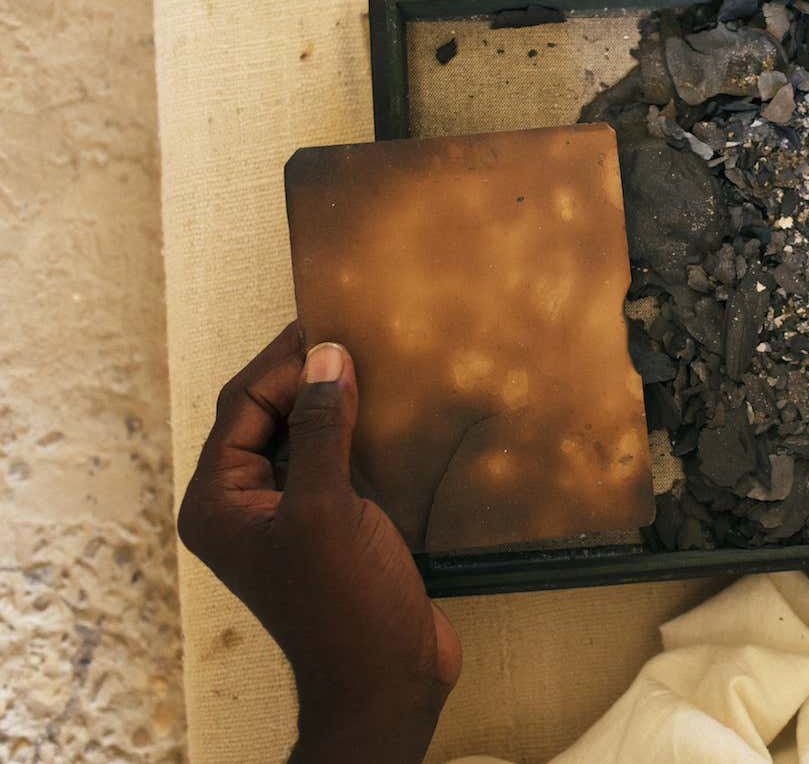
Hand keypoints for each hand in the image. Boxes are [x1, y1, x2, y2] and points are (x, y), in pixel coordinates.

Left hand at [178, 323, 461, 762]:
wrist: (384, 680)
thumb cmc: (344, 605)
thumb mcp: (328, 507)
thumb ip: (323, 427)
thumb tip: (325, 355)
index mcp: (218, 502)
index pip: (242, 407)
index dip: (284, 363)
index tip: (333, 325)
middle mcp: (243, 506)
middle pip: (268, 416)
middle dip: (306, 376)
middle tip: (355, 333)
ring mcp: (287, 518)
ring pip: (304, 437)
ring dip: (335, 402)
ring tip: (377, 362)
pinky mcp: (330, 528)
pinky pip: (334, 463)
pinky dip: (357, 434)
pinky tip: (392, 413)